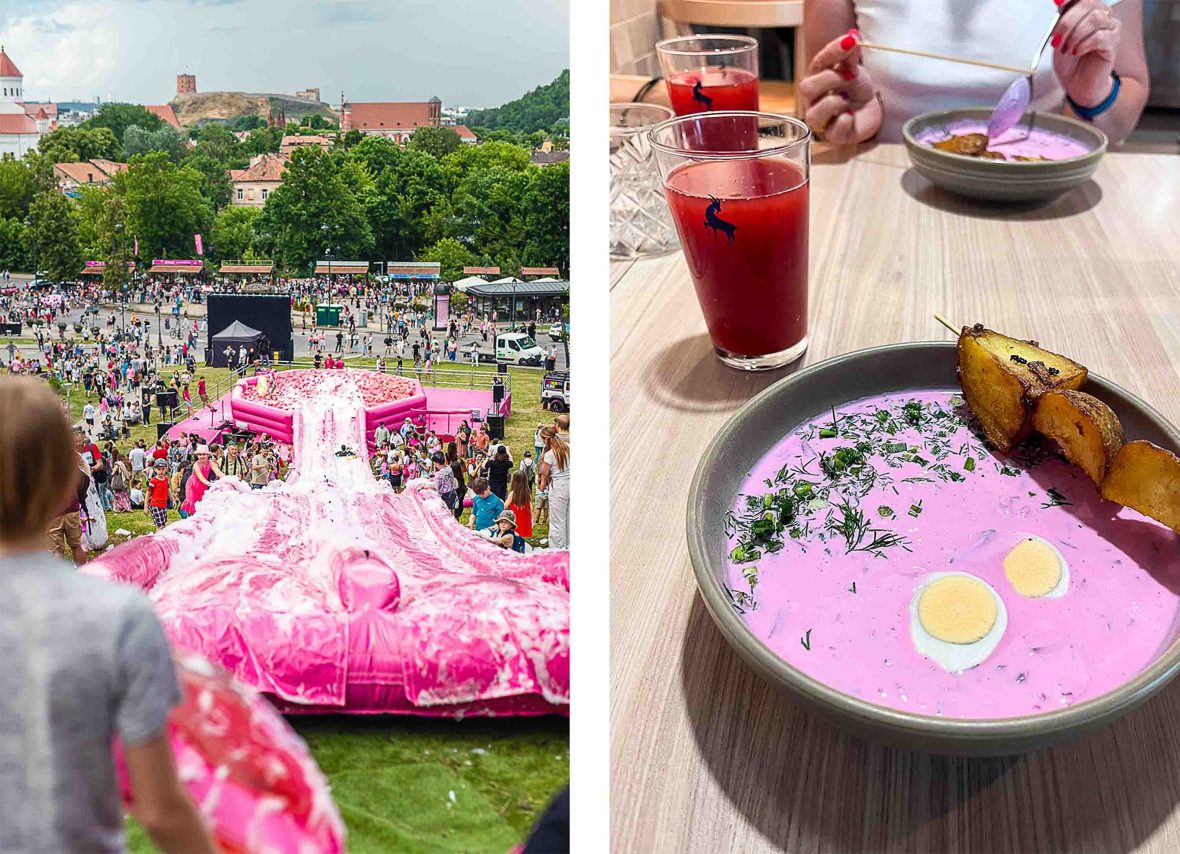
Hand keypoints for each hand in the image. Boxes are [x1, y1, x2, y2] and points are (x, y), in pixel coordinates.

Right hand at [800, 29, 881, 144]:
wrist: (870, 108)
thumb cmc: (855, 88)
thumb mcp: (853, 68)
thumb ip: (849, 56)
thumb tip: (851, 38)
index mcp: (816, 79)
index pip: (818, 63)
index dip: (832, 51)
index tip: (851, 41)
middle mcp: (813, 101)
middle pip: (806, 88)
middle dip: (830, 79)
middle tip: (850, 76)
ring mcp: (822, 120)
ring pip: (813, 115)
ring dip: (833, 102)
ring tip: (847, 99)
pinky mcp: (834, 136)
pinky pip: (833, 131)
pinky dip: (844, 120)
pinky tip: (851, 115)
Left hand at [1051, 0, 1119, 106]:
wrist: (1077, 84)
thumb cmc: (1070, 61)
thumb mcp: (1059, 37)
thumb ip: (1060, 19)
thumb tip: (1058, 1)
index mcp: (1089, 11)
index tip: (1058, 2)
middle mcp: (1103, 16)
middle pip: (1089, 4)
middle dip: (1067, 21)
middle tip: (1056, 38)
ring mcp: (1111, 29)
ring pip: (1095, 19)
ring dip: (1075, 35)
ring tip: (1067, 49)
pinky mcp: (1114, 44)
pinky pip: (1100, 37)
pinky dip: (1083, 45)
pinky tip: (1076, 53)